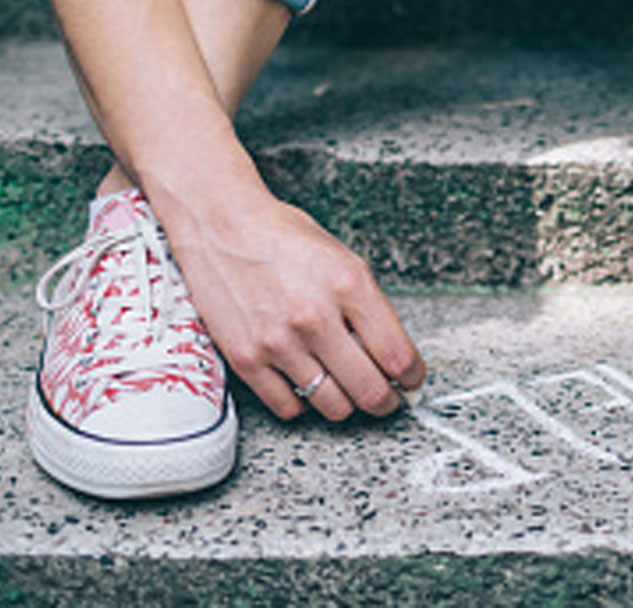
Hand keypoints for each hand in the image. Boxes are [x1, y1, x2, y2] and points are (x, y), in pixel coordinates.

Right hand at [166, 191, 426, 420]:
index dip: (412, 376)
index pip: (397, 354)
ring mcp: (279, 342)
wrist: (220, 225)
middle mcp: (315, 317)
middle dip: (386, 401)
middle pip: (370, 390)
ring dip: (346, 404)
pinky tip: (306, 383)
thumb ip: (367, 305)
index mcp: (348, 284)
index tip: (411, 380)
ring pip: (332, 406)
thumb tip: (391, 352)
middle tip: (387, 398)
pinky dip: (303, 402)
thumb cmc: (281, 236)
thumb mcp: (341, 258)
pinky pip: (289, 407)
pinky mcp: (246, 358)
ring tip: (346, 389)